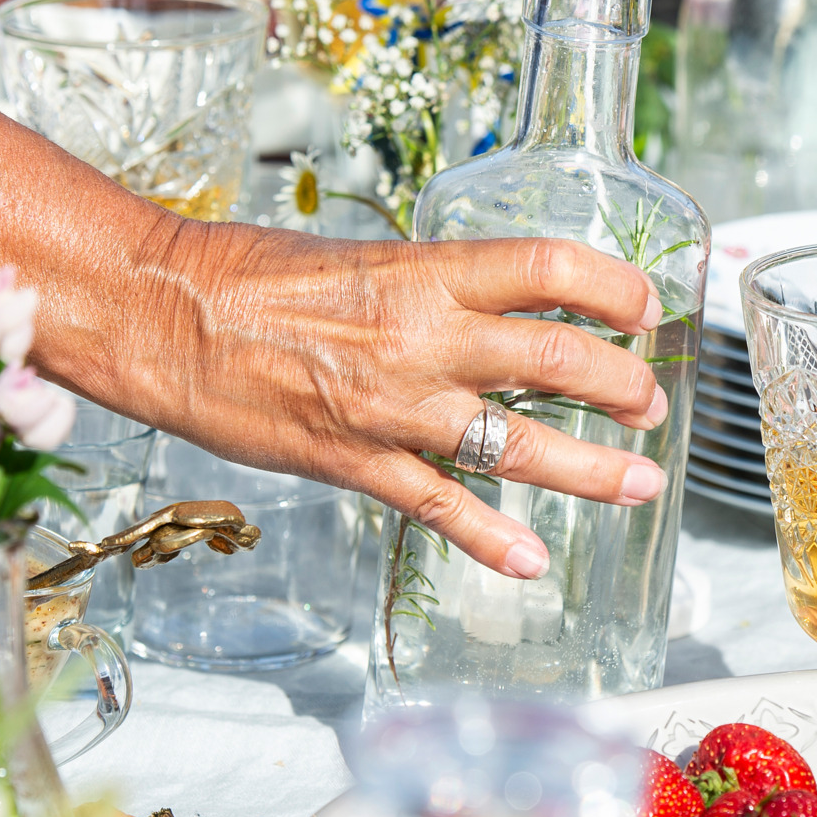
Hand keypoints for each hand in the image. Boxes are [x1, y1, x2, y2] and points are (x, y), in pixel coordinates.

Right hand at [91, 221, 670, 580]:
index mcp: (427, 271)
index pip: (553, 268)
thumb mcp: (363, 257)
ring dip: (592, 468)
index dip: (616, 288)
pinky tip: (532, 560)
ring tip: (639, 482)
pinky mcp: (356, 462)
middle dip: (624, 385)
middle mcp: (424, 337)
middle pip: (559, 358)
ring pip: (519, 443)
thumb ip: (435, 285)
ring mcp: (394, 407)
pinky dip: (492, 538)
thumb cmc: (252, 274)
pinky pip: (440, 507)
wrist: (163, 315)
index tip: (647, 308)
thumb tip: (500, 301)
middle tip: (653, 404)